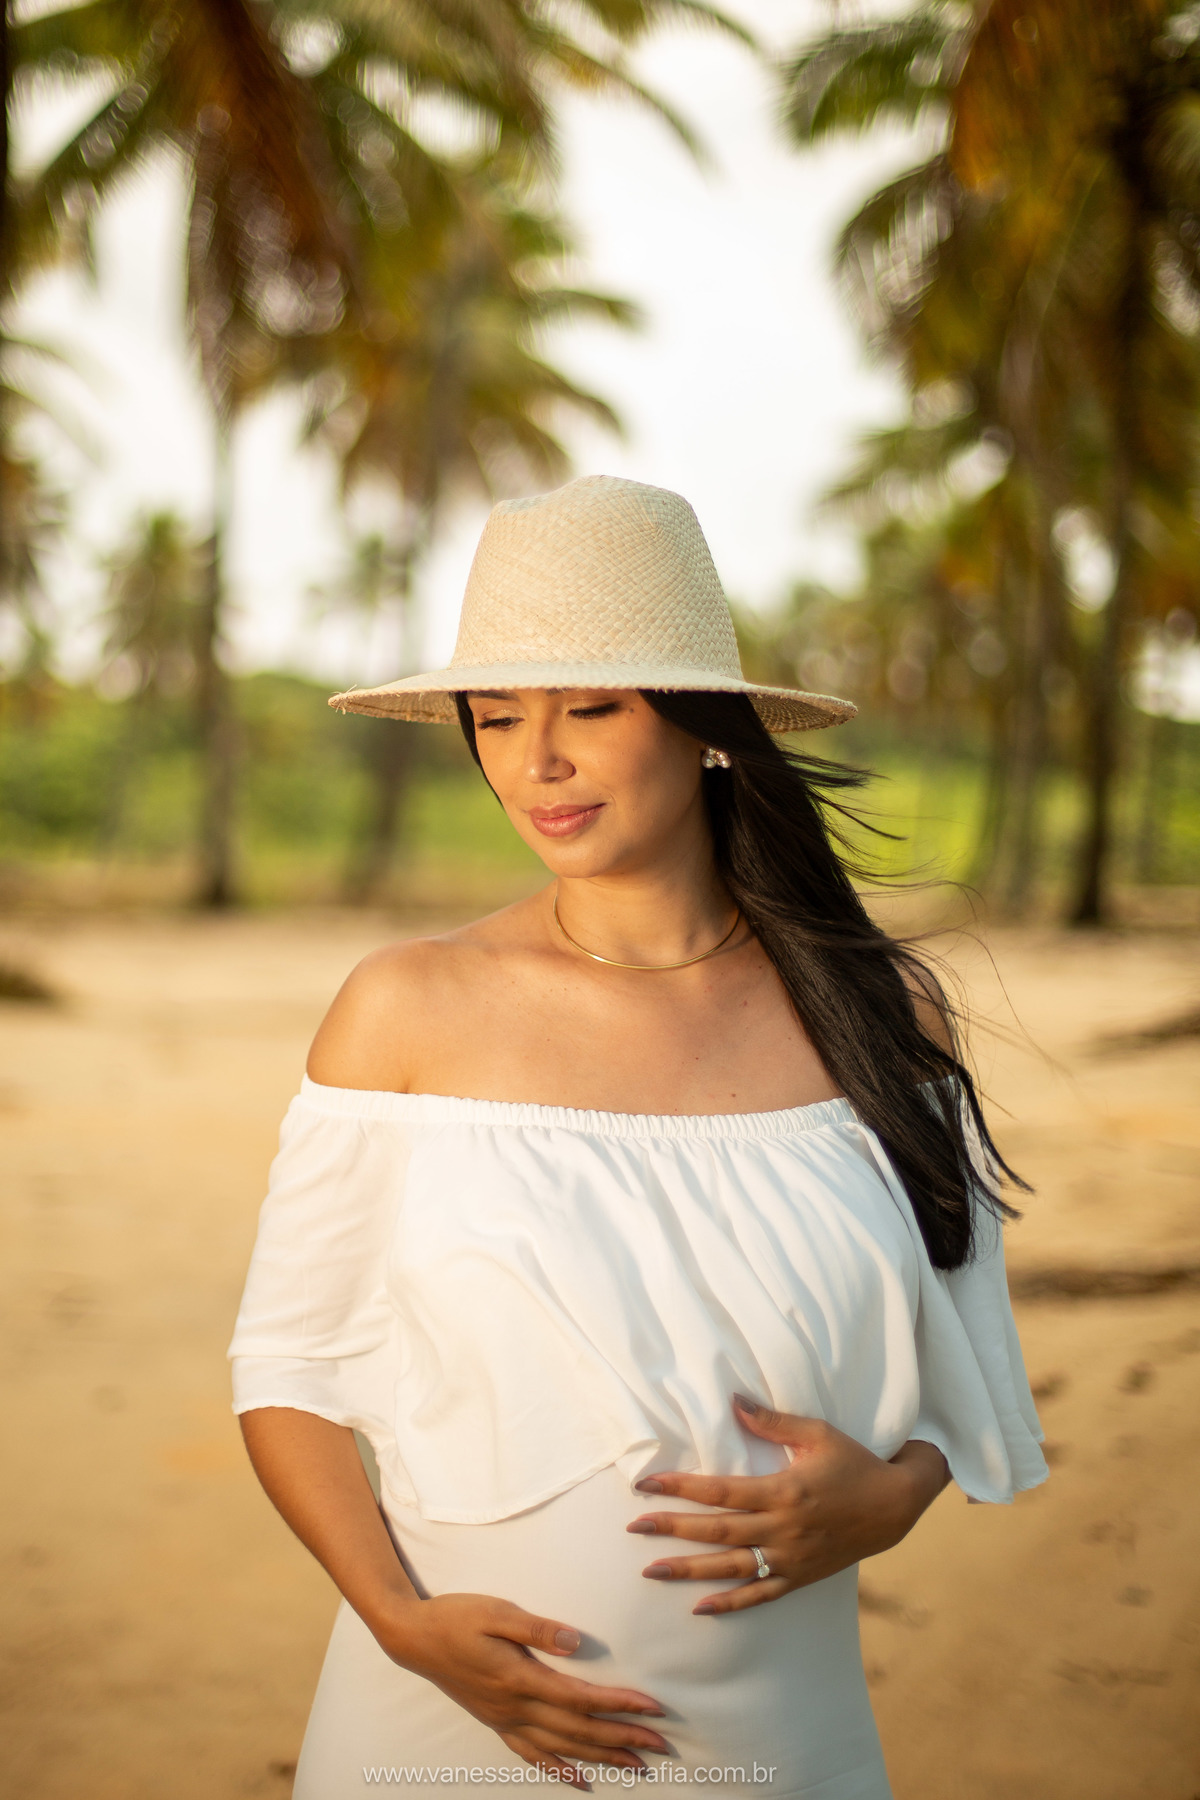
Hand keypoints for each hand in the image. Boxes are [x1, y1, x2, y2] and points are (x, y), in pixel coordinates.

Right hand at [378, 1591, 667, 1783]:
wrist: (415, 1638)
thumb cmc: (457, 1617)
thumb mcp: (497, 1612)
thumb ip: (538, 1629)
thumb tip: (577, 1643)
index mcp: (520, 1679)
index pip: (581, 1699)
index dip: (620, 1705)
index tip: (653, 1708)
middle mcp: (516, 1708)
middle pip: (579, 1731)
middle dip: (623, 1738)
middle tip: (662, 1745)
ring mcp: (505, 1720)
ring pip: (562, 1748)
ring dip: (602, 1757)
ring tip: (637, 1765)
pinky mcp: (496, 1722)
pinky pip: (532, 1755)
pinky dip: (559, 1769)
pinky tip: (580, 1780)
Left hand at [625, 1396, 949, 1615]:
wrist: (894, 1506)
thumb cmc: (855, 1462)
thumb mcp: (817, 1434)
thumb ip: (773, 1422)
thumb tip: (733, 1402)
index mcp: (784, 1490)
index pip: (721, 1491)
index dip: (681, 1488)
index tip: (647, 1485)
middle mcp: (783, 1527)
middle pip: (718, 1531)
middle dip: (673, 1529)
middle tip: (634, 1529)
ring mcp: (791, 1557)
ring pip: (732, 1567)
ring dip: (690, 1570)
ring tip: (652, 1571)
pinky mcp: (800, 1576)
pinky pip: (760, 1594)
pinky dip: (730, 1603)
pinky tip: (700, 1608)